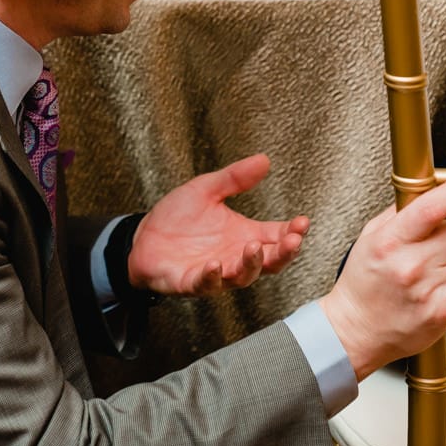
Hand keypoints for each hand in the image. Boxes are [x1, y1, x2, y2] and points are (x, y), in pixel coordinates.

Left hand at [128, 154, 309, 296]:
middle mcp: (235, 256)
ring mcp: (216, 272)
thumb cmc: (177, 218)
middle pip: (270, 262)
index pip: (277, 236)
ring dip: (252, 263)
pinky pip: (206, 284)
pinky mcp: (190, 281)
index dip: (292, 231)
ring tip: (255, 246)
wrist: (142, 236)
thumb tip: (263, 160)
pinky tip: (216, 265)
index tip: (302, 221)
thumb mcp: (207, 189)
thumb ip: (235, 178)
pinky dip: (212, 277)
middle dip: (284, 252)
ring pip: (243, 276)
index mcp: (244, 234)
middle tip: (293, 239)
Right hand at [320, 172, 445, 380]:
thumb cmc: (363, 284)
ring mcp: (430, 291)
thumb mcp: (370, 238)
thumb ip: (400, 213)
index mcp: (390, 242)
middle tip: (432, 247)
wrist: (355, 330)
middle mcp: (410, 266)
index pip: (430, 209)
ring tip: (435, 270)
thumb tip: (432, 192)